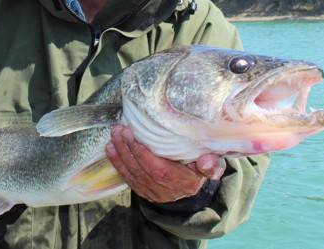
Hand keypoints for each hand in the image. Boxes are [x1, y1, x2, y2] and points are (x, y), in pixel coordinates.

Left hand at [105, 125, 225, 202]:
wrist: (193, 189)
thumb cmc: (201, 171)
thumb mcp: (212, 167)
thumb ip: (211, 165)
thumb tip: (206, 160)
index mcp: (182, 183)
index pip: (158, 170)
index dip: (143, 153)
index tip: (132, 135)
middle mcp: (166, 191)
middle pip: (141, 170)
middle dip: (127, 150)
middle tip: (119, 130)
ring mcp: (153, 193)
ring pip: (132, 174)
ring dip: (120, 154)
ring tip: (113, 136)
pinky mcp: (144, 192)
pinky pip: (128, 178)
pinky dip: (118, 164)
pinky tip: (110, 149)